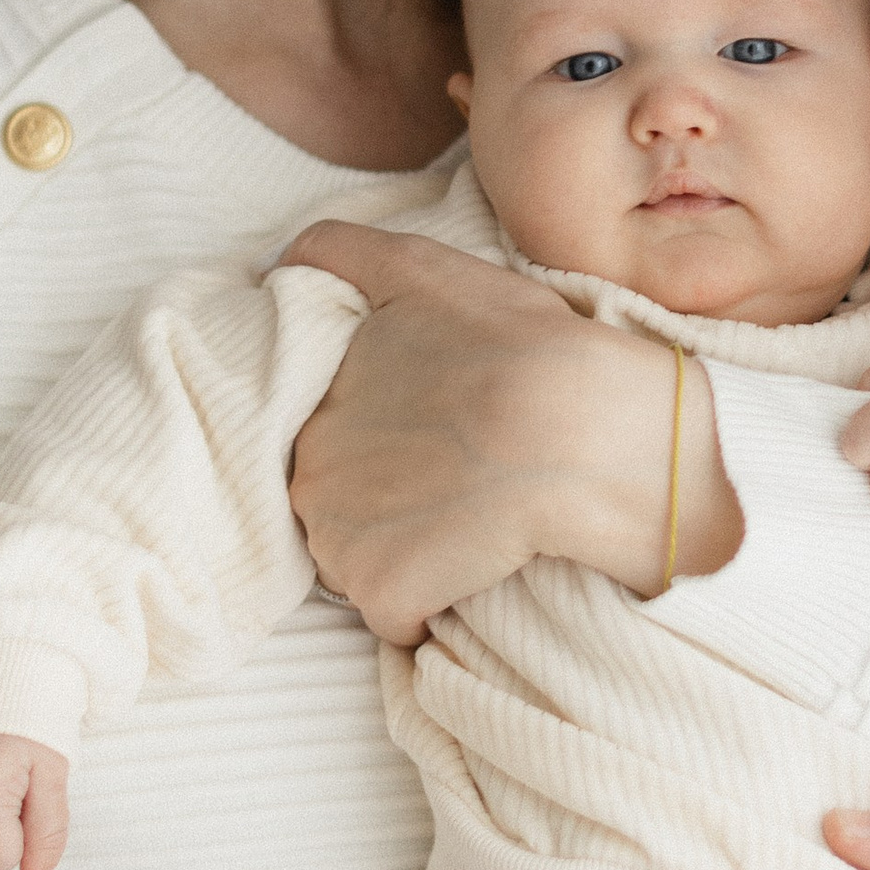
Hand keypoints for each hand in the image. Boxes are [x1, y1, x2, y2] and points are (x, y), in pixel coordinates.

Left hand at [282, 225, 739, 641]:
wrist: (589, 435)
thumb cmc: (526, 349)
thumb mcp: (428, 271)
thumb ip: (341, 254)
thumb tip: (279, 263)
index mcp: (315, 394)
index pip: (331, 431)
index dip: (386, 432)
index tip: (438, 430)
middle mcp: (309, 465)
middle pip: (339, 496)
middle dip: (388, 493)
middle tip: (465, 473)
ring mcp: (339, 537)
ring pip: (360, 557)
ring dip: (407, 551)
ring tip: (474, 520)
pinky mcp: (381, 593)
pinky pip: (393, 615)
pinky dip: (429, 605)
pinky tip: (478, 567)